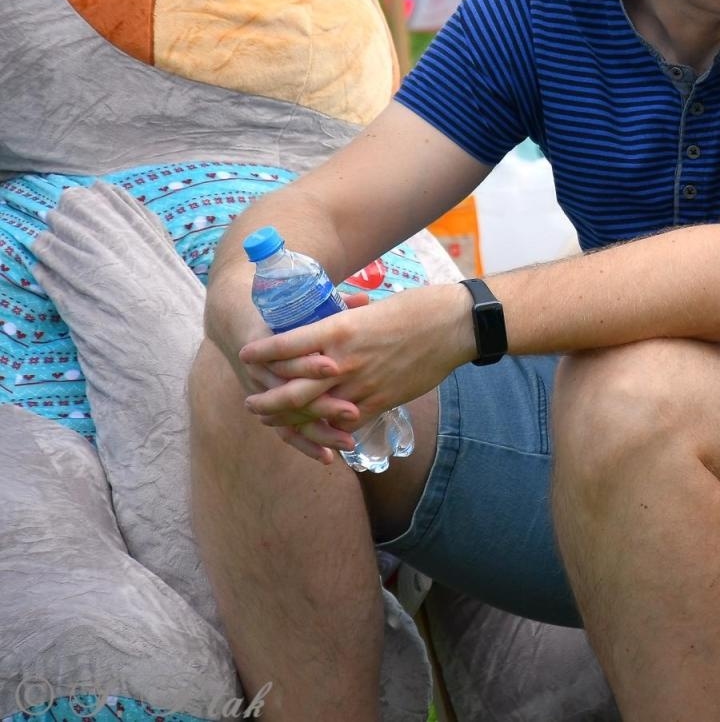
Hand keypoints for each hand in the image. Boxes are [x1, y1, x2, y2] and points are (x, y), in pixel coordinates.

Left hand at [240, 282, 468, 435]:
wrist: (454, 326)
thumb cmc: (415, 309)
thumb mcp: (370, 310)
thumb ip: (344, 325)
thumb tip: (325, 331)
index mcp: (339, 329)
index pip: (287, 345)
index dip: (262, 353)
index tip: (244, 354)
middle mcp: (344, 361)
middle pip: (292, 389)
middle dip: (267, 400)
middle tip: (250, 403)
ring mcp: (362, 385)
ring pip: (315, 411)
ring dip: (289, 419)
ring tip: (272, 421)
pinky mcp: (380, 402)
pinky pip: (344, 422)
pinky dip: (326, 429)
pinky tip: (314, 432)